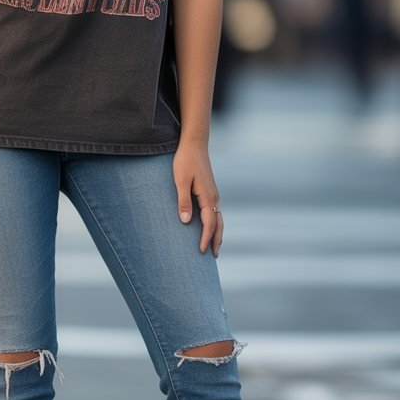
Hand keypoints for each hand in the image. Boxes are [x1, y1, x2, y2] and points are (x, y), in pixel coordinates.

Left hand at [172, 141, 223, 256]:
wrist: (193, 144)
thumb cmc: (184, 161)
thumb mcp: (180, 181)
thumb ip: (183, 201)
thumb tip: (186, 222)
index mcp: (207, 196)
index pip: (209, 223)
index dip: (206, 238)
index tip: (201, 251)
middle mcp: (214, 197)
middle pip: (218, 224)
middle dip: (216, 240)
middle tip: (213, 256)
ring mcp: (213, 194)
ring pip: (219, 218)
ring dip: (217, 233)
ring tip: (214, 246)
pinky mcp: (210, 191)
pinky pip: (215, 212)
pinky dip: (215, 224)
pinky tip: (210, 227)